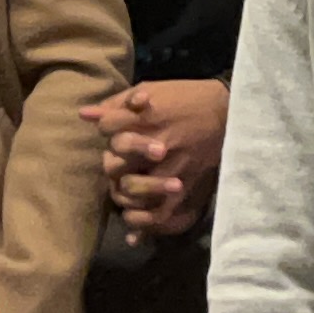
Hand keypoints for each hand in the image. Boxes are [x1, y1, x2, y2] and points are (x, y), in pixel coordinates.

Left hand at [86, 80, 228, 241]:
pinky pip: (156, 215)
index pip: (107, 127)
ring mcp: (170, 170)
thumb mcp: (152, 90)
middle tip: (120, 165)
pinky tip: (134, 219)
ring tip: (124, 193)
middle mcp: (155, 145)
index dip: (106, 129)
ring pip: (130, 191)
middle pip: (113, 163)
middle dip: (111, 163)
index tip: (114, 132)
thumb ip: (117, 104)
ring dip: (121, 193)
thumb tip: (84, 114)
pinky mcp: (185, 189)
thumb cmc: (187, 99)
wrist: (230, 114)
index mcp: (146, 118)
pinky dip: (141, 222)